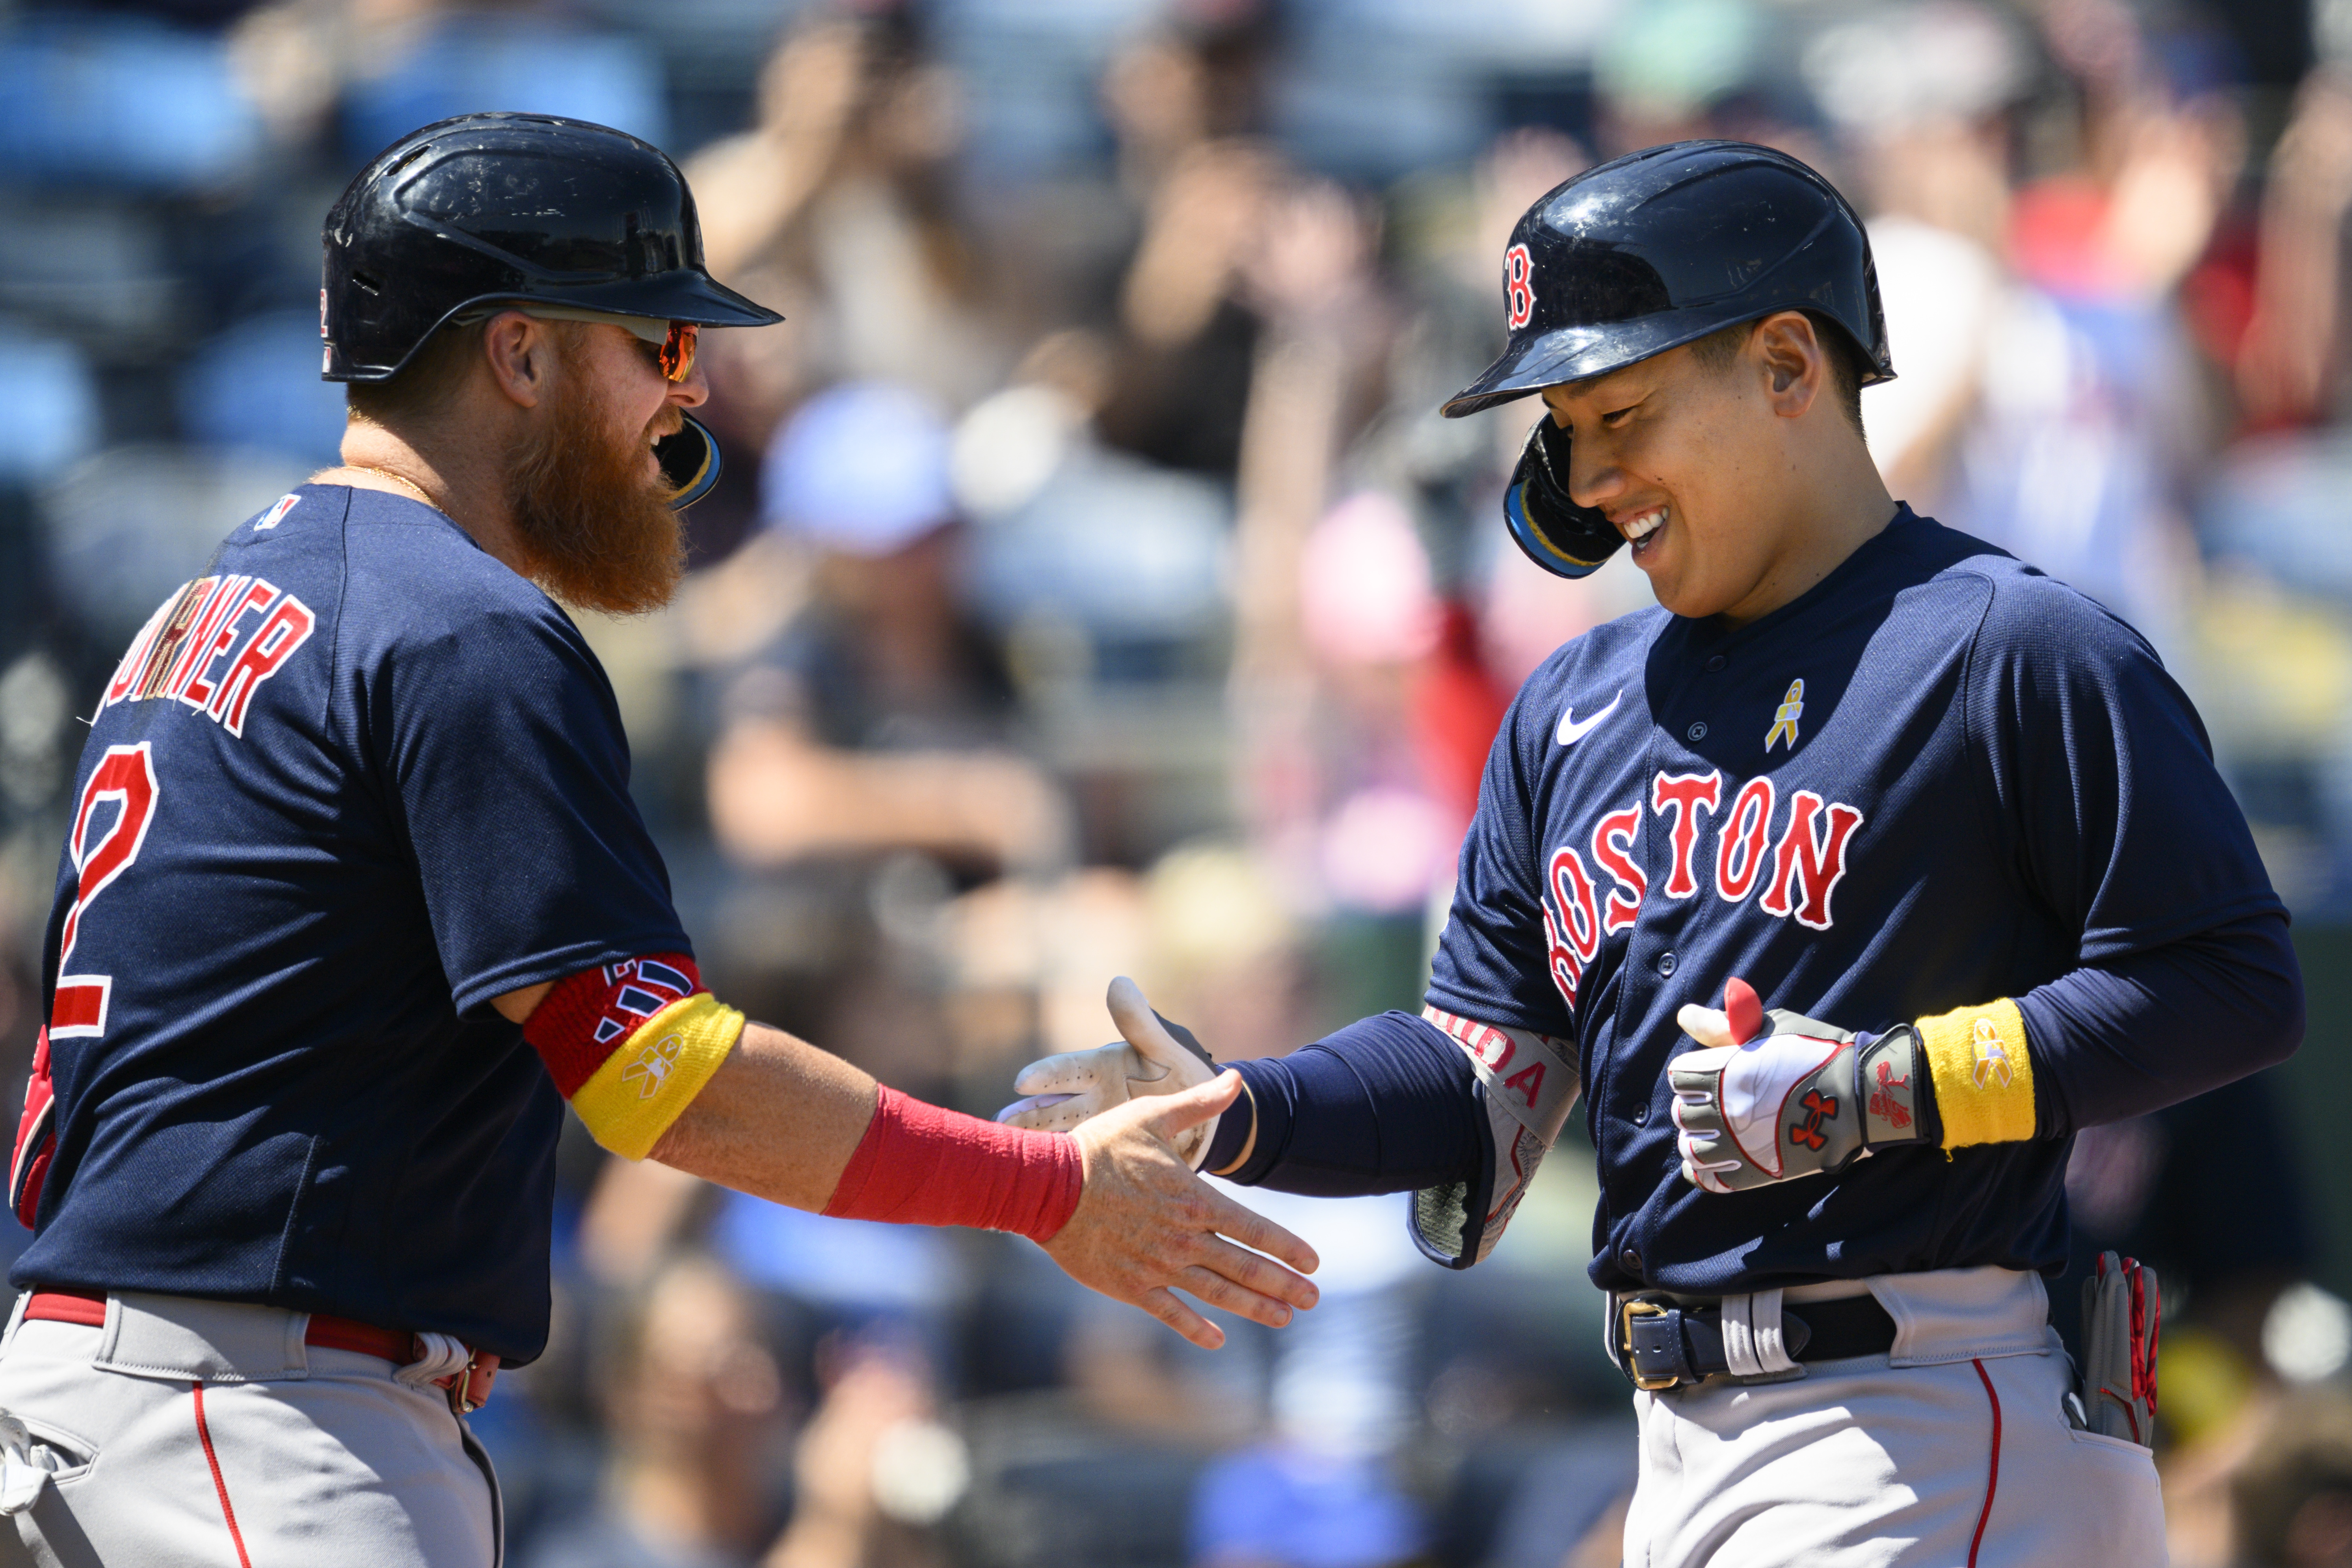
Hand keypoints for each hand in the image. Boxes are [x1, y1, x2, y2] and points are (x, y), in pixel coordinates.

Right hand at [998, 977, 1219, 1166]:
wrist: (1209, 1116)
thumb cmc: (1186, 1073)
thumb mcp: (1168, 1049)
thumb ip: (1142, 1024)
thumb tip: (1118, 983)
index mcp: (1104, 1068)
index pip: (1069, 1070)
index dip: (1046, 1075)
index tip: (1022, 1081)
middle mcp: (1092, 1097)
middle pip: (1053, 1106)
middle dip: (1027, 1115)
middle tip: (999, 1125)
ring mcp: (1096, 1127)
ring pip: (1058, 1136)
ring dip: (1034, 1145)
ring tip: (1005, 1156)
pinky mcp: (1103, 1153)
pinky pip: (1078, 1163)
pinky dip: (1057, 1173)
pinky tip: (1033, 1185)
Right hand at [1044, 1070, 1318, 1348]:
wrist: (1047, 1187)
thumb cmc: (1100, 1148)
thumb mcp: (1152, 1116)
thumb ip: (1200, 1103)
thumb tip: (1239, 1079)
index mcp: (1194, 1200)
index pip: (1254, 1229)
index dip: (1287, 1248)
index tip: (1313, 1264)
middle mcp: (1184, 1238)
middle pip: (1245, 1268)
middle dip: (1283, 1285)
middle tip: (1311, 1299)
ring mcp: (1159, 1267)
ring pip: (1217, 1294)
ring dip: (1254, 1307)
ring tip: (1283, 1317)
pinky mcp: (1131, 1286)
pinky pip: (1172, 1314)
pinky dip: (1197, 1330)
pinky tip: (1218, 1341)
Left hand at [1668, 978, 1921, 1193]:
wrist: (1863, 1094)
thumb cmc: (1817, 1051)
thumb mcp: (1770, 1026)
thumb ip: (1722, 1026)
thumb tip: (1684, 1016)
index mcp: (1725, 1070)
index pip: (1679, 1076)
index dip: (1690, 1073)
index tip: (1706, 1073)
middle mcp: (1727, 1109)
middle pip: (1683, 1113)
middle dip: (1693, 1106)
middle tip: (1714, 1104)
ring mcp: (1741, 1145)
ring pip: (1693, 1149)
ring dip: (1697, 1140)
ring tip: (1714, 1133)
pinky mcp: (1758, 1174)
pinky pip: (1712, 1180)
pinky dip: (1704, 1172)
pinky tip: (1714, 1162)